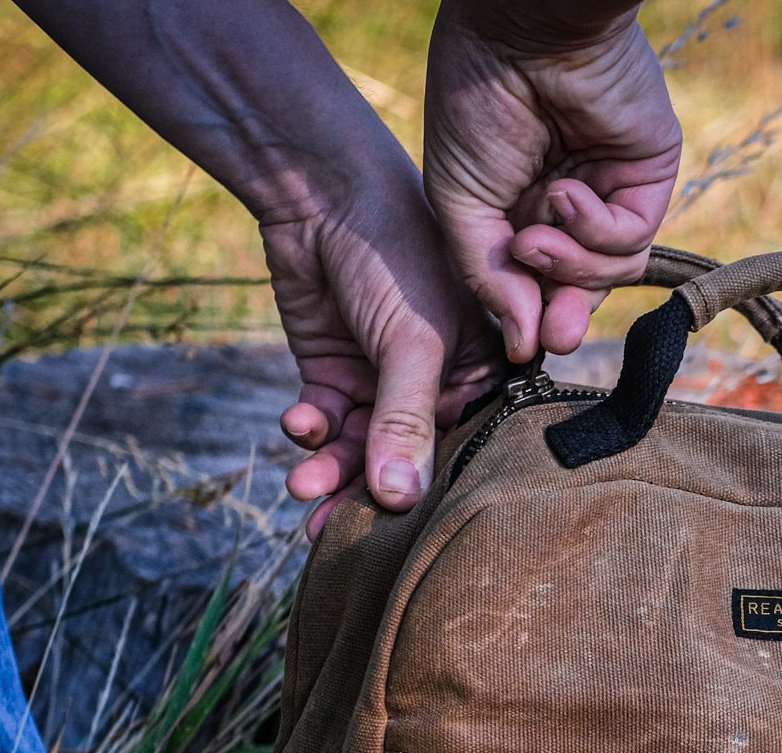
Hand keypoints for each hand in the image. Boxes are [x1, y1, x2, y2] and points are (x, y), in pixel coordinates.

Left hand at [261, 177, 500, 519]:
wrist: (320, 193)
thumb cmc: (395, 252)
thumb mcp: (411, 342)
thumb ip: (404, 422)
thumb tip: (398, 500)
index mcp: (482, 370)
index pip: (464, 445)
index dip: (435, 488)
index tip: (404, 528)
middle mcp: (437, 382)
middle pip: (406, 456)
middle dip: (367, 492)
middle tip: (333, 530)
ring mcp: (383, 377)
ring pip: (360, 447)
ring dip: (330, 470)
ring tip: (302, 487)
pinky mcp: (335, 370)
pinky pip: (325, 420)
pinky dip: (310, 429)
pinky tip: (299, 422)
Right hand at [425, 1, 682, 361]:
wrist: (517, 32)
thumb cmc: (475, 101)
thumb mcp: (458, 203)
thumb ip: (486, 275)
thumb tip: (521, 344)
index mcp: (519, 205)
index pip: (535, 281)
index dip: (529, 315)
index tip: (518, 343)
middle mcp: (568, 202)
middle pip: (579, 285)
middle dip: (563, 313)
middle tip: (549, 334)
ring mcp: (611, 189)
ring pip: (608, 270)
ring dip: (570, 265)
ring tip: (533, 238)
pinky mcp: (646, 176)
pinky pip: (632, 237)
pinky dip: (597, 231)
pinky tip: (566, 197)